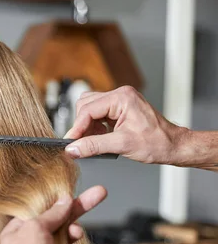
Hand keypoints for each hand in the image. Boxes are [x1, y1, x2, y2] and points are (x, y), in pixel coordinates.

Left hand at [0, 186, 106, 243]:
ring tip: (76, 235)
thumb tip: (65, 199)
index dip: (57, 203)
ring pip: (66, 240)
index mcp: (16, 230)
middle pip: (56, 222)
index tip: (73, 194)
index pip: (39, 211)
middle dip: (76, 212)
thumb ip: (52, 212)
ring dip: (74, 235)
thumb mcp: (35, 226)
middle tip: (99, 194)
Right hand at [64, 86, 187, 164]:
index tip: (69, 143)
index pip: (88, 109)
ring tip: (92, 142)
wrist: (173, 146)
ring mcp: (120, 102)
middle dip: (81, 125)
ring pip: (90, 109)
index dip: (76, 127)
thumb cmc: (157, 142)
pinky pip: (98, 114)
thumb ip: (93, 145)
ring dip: (87, 126)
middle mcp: (120, 95)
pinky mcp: (120, 110)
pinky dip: (94, 127)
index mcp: (122, 98)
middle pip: (85, 105)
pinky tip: (99, 139)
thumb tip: (73, 148)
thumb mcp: (121, 145)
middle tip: (81, 143)